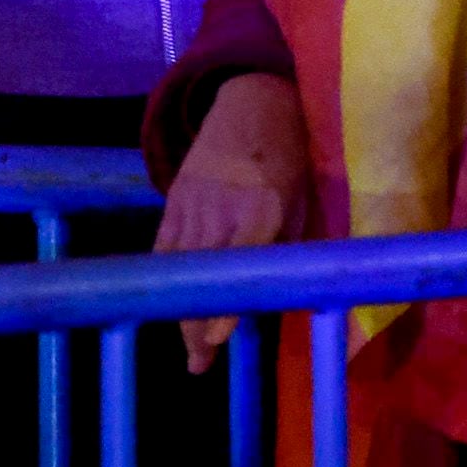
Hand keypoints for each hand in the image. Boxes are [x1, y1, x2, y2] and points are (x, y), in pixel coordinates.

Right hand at [158, 74, 308, 370]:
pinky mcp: (175, 198)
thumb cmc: (290, 156)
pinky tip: (171, 304)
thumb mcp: (302, 199)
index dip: (225, 301)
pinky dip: (168, 278)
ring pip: (180, 268)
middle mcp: (222, 209)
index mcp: (261, 209)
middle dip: (196, 323)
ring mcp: (192, 203)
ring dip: (181, 309)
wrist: (254, 101)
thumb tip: (278, 297)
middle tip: (199, 364)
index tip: (216, 337)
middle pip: (202, 276)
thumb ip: (287, 245)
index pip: (238, 265)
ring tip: (189, 348)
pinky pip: (165, 247)